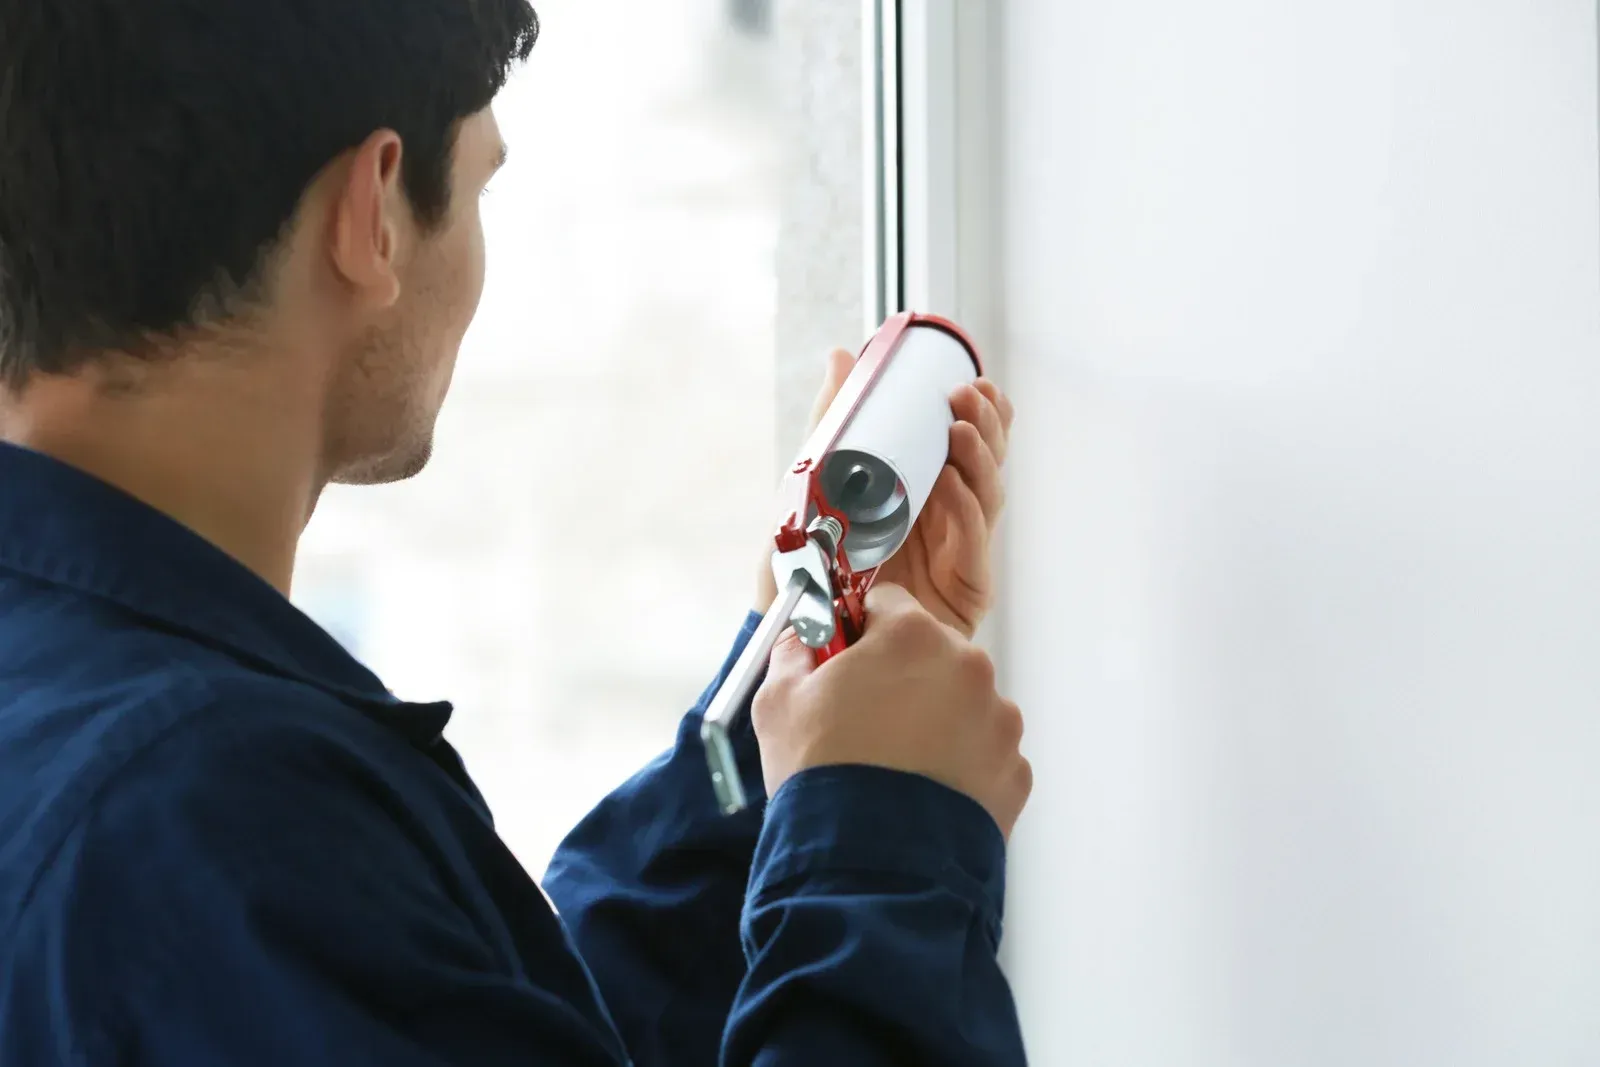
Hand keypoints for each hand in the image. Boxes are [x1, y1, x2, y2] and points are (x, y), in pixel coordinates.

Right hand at [752, 582, 1031, 837]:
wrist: (869, 868)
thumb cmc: (824, 776)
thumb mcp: (779, 702)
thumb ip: (792, 653)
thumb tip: (799, 639)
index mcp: (913, 637)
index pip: (887, 603)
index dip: (860, 630)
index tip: (845, 659)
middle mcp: (969, 668)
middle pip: (932, 652)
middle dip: (901, 675)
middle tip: (865, 719)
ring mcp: (999, 722)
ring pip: (962, 702)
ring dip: (934, 719)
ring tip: (894, 764)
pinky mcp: (1014, 772)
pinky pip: (983, 752)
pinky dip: (958, 764)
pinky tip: (921, 790)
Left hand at [754, 347, 1014, 639]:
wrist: (795, 632)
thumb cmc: (807, 564)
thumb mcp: (811, 483)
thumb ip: (832, 422)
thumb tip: (841, 356)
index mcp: (922, 491)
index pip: (967, 445)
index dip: (981, 412)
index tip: (971, 380)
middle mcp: (947, 519)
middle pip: (987, 465)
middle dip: (986, 426)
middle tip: (967, 395)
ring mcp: (957, 553)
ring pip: (988, 497)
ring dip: (980, 459)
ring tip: (959, 429)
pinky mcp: (961, 591)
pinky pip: (973, 544)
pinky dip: (965, 510)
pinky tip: (952, 485)